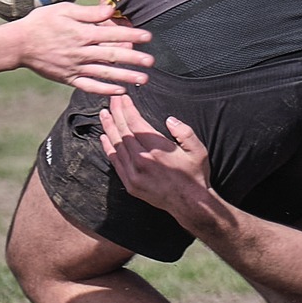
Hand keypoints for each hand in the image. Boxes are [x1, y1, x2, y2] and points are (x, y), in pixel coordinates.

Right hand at [11, 2, 149, 93]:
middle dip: (134, 59)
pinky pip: (89, 86)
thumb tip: (111, 10)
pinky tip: (120, 90)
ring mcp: (75, 67)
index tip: (148, 37)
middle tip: (151, 61)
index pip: (113, 34)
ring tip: (143, 80)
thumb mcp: (64, 10)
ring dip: (126, 77)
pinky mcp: (68, 78)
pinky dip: (105, 89)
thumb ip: (89, 13)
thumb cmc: (41, 23)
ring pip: (105, 73)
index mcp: (82, 33)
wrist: (18, 44)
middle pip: (113, 55)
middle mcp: (81, 52)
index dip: (132, 34)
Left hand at [99, 93, 212, 215]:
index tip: (122, 98)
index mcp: (157, 150)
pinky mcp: (130, 184)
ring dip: (109, 128)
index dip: (127, 109)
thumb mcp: (198, 151)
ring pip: (116, 146)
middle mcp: (142, 161)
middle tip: (111, 100)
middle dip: (116, 113)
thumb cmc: (195, 175)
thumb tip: (170, 120)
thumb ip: (184, 132)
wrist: (190, 204)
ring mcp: (134, 174)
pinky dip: (108, 148)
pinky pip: (115, 163)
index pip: (135, 124)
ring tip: (104, 114)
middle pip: (123, 132)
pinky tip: (103, 137)